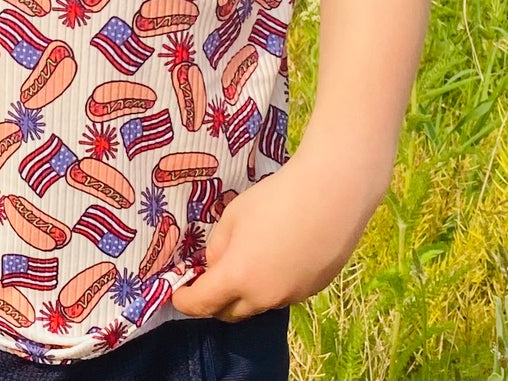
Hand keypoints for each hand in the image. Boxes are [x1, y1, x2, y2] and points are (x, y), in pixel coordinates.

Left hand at [170, 137, 389, 321]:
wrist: (331, 194)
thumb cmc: (275, 198)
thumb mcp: (233, 215)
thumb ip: (218, 246)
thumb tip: (216, 265)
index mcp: (237, 277)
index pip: (202, 303)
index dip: (184, 301)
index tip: (176, 293)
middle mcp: (263, 297)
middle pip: (229, 313)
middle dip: (213, 302)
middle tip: (207, 279)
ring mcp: (291, 297)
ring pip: (258, 304)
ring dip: (244, 293)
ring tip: (247, 261)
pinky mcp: (312, 289)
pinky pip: (282, 294)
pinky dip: (271, 284)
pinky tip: (278, 255)